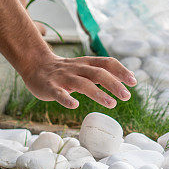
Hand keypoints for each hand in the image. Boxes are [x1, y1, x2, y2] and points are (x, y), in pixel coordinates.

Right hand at [19, 54, 137, 108]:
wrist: (34, 64)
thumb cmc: (64, 70)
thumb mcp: (84, 67)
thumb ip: (102, 72)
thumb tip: (127, 79)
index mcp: (86, 63)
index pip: (106, 63)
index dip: (121, 71)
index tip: (133, 82)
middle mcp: (76, 68)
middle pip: (98, 73)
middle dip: (114, 84)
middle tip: (127, 96)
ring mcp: (63, 77)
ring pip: (82, 84)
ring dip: (98, 93)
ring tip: (112, 104)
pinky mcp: (50, 87)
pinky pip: (58, 93)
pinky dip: (66, 99)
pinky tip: (74, 106)